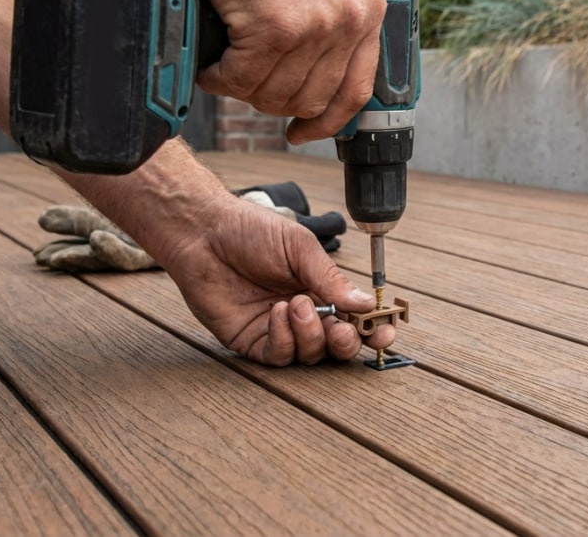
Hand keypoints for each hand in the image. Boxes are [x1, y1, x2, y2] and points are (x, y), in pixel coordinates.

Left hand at [162, 196, 393, 365]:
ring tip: (295, 303)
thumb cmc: (251, 231)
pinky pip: (278, 356)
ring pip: (311, 355)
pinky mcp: (251, 342)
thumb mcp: (300, 248)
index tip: (383, 331)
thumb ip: (331, 279)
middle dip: (345, 342)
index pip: (356, 318)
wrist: (204, 232)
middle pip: (338, 346)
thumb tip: (364, 304)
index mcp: (322, 289)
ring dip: (310, 334)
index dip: (373, 329)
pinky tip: (276, 313)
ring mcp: (278, 330)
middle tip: (340, 326)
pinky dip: (284, 339)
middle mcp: (304, 314)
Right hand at [180, 0, 385, 144]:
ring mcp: (313, 27)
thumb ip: (329, 21)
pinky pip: (241, 80)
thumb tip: (312, 75)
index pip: (356, 91)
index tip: (303, 129)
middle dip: (272, 101)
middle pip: (310, 99)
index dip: (326, 121)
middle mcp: (347, 21)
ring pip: (273, 95)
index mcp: (366, 10)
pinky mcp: (273, 29)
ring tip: (226, 65)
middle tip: (246, 83)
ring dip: (242, 88)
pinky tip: (213, 62)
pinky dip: (220, 78)